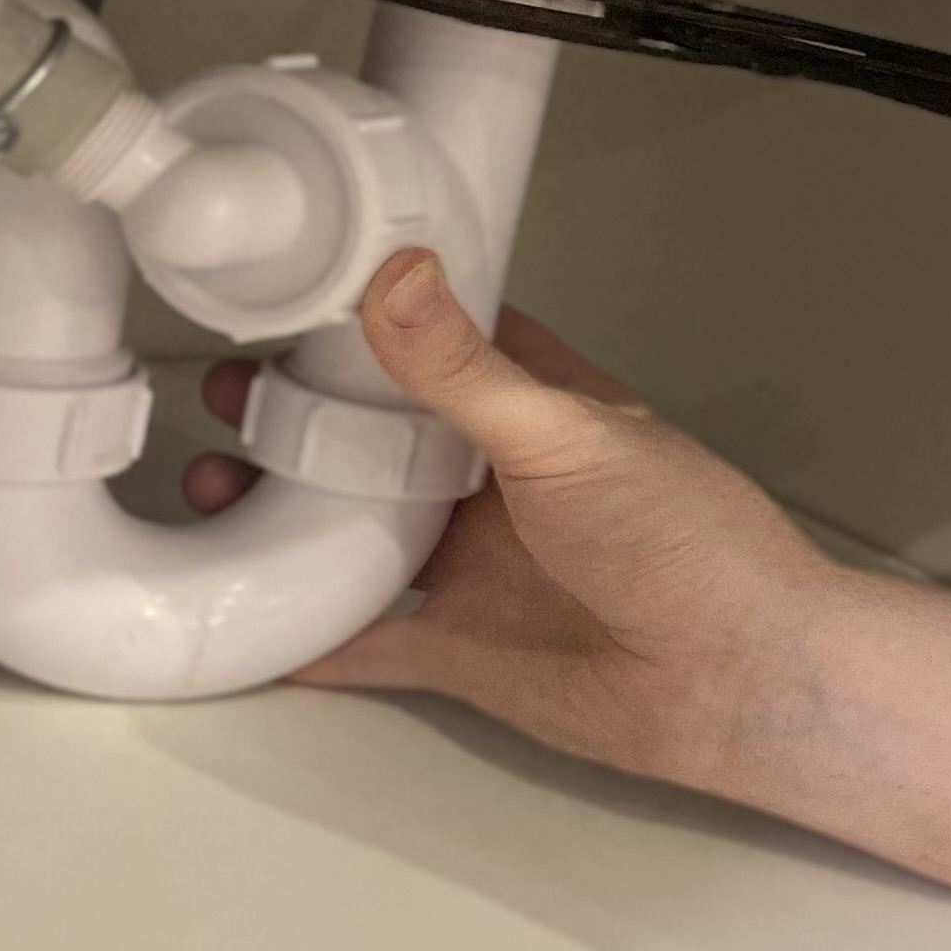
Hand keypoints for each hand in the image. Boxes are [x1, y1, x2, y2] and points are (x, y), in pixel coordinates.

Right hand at [193, 250, 839, 786]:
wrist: (735, 678)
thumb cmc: (685, 541)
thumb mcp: (569, 438)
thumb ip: (470, 372)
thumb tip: (398, 273)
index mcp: (543, 415)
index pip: (448, 347)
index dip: (375, 321)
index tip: (286, 292)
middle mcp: (504, 485)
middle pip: (384, 440)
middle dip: (305, 418)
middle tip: (225, 397)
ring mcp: (481, 566)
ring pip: (359, 532)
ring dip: (287, 514)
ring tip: (214, 489)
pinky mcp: (465, 647)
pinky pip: (370, 639)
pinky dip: (310, 635)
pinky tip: (244, 622)